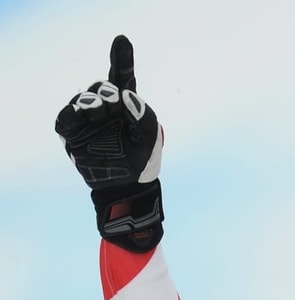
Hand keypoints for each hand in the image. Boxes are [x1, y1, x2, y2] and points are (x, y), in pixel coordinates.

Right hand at [55, 35, 163, 251]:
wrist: (129, 186)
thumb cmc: (143, 158)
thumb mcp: (151, 136)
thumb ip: (143, 113)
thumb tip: (126, 95)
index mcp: (126, 104)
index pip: (123, 76)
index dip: (121, 58)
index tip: (122, 40)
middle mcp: (106, 108)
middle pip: (102, 86)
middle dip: (109, 91)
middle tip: (115, 101)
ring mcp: (87, 120)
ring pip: (83, 99)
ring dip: (92, 101)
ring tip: (100, 109)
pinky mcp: (73, 133)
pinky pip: (65, 118)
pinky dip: (71, 114)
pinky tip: (80, 113)